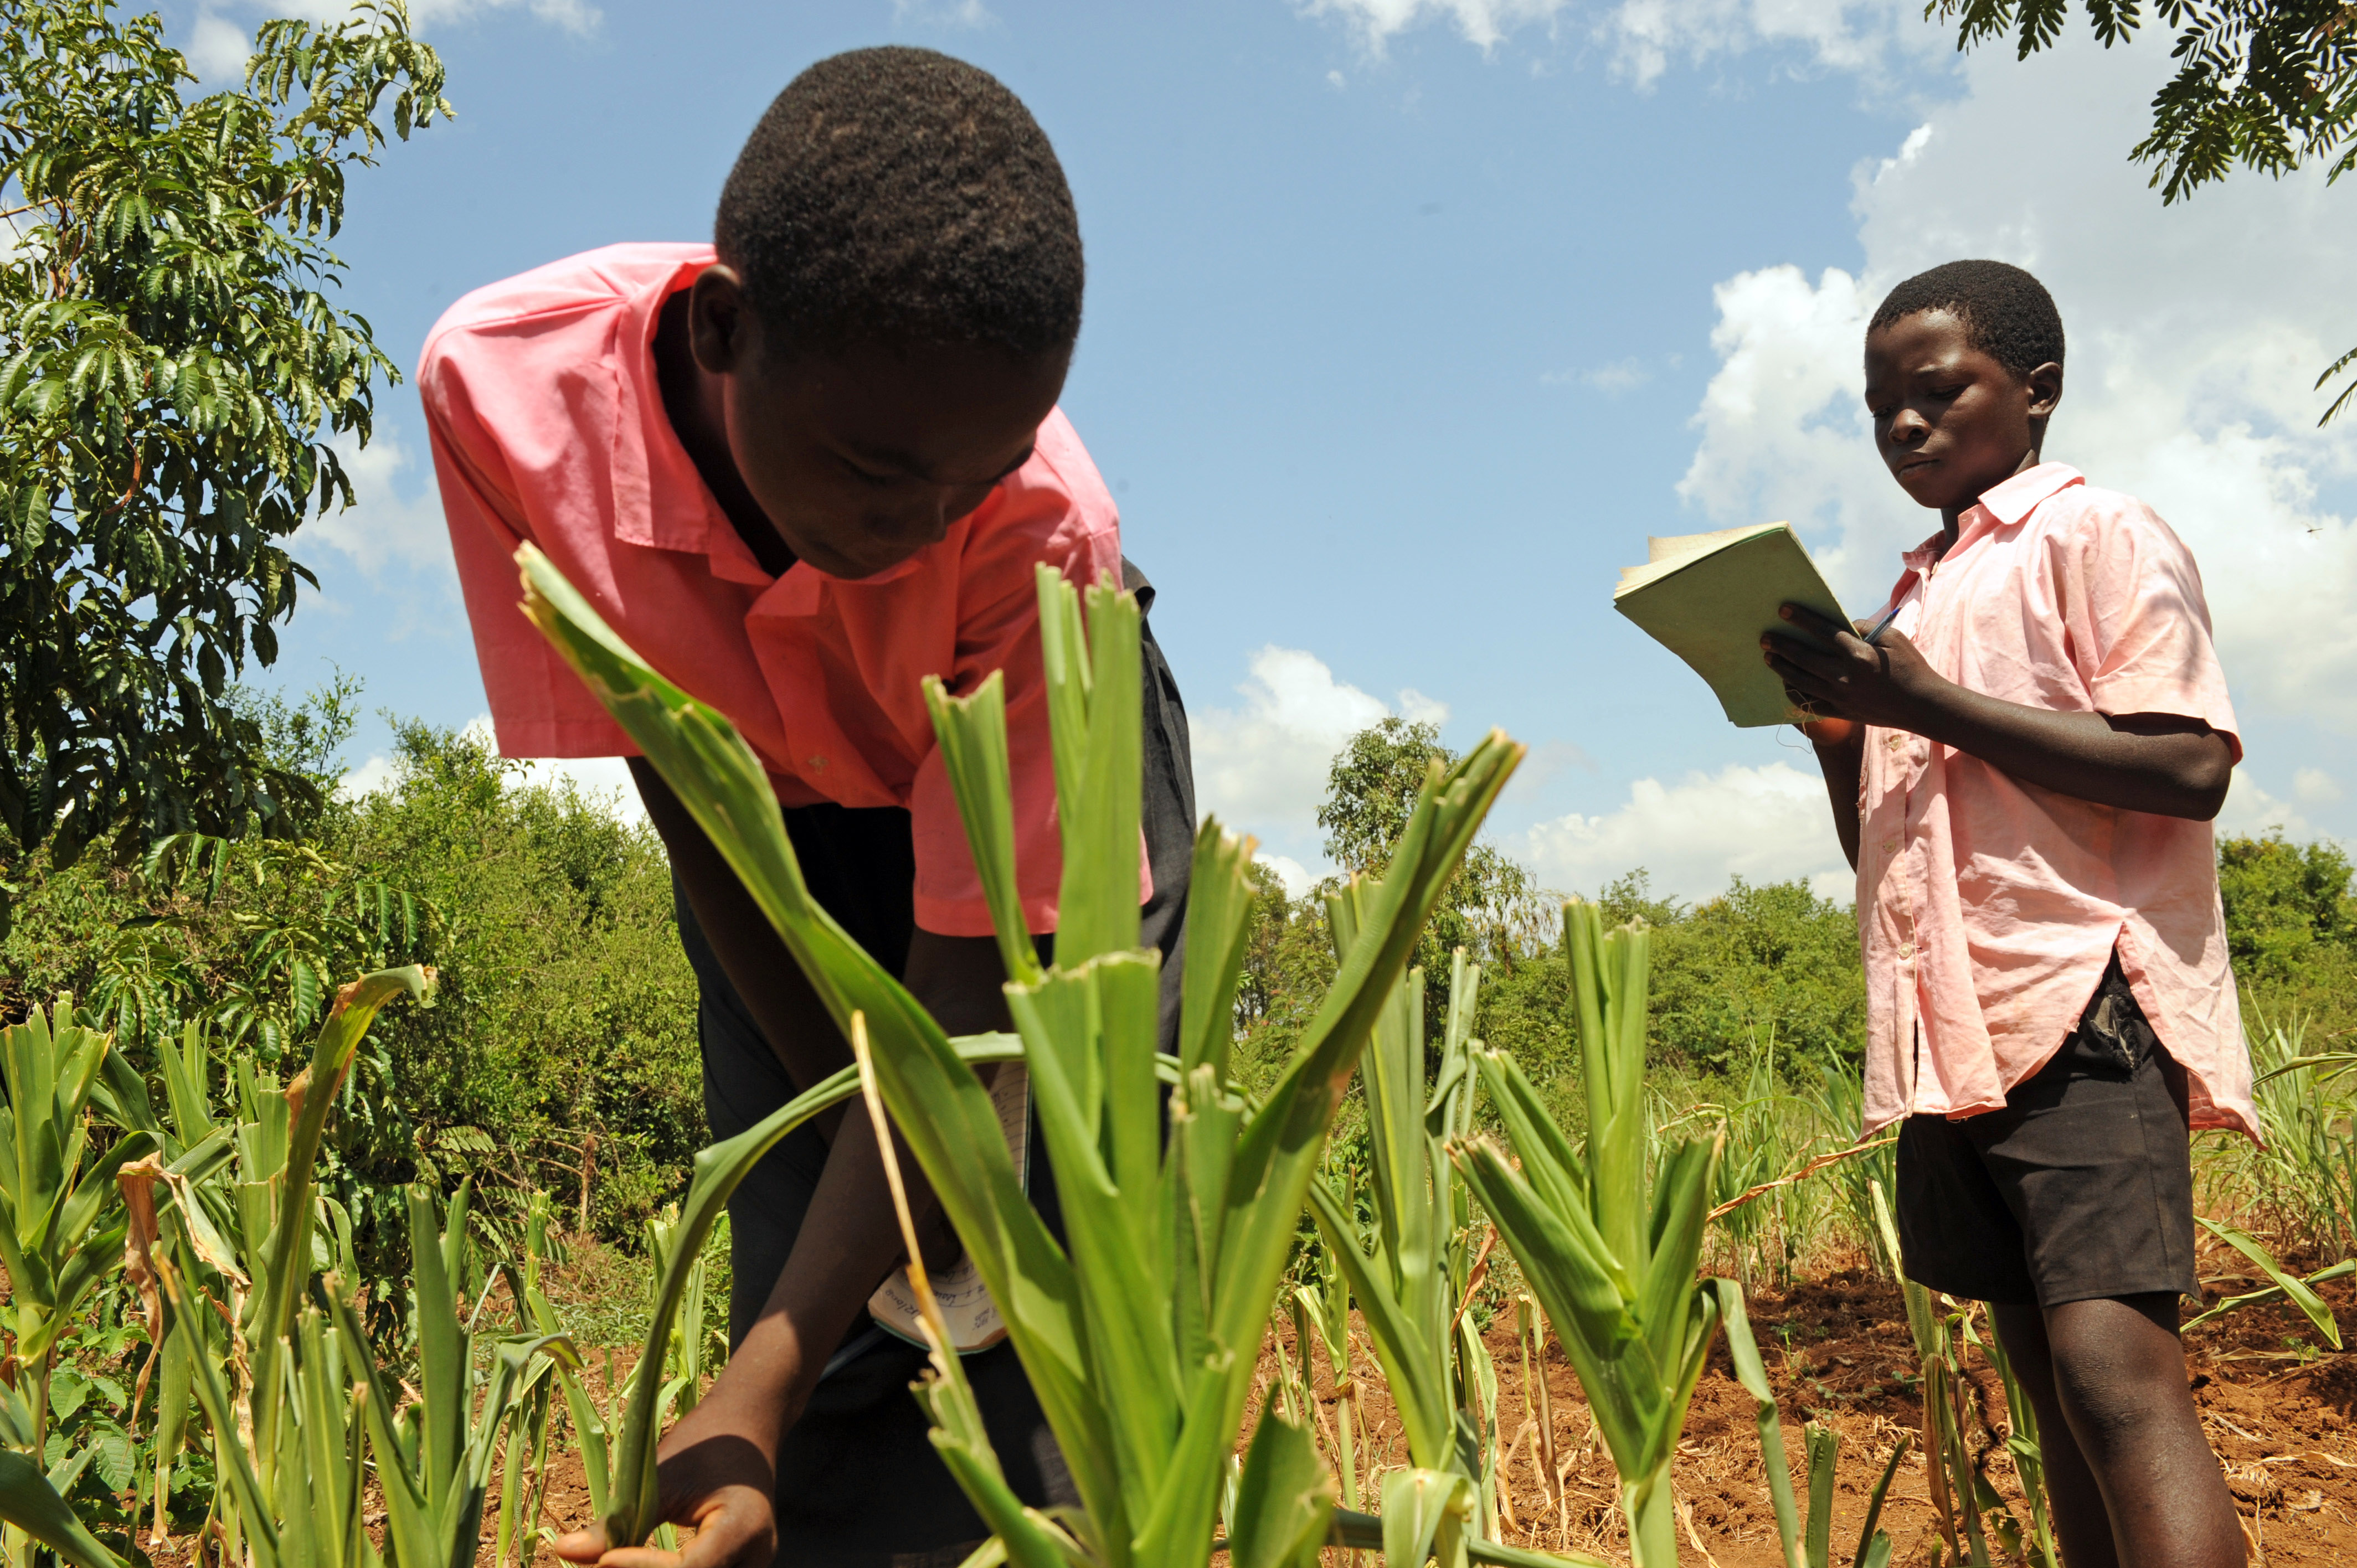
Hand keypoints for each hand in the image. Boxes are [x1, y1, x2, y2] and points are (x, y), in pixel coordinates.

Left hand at [554, 1400, 778, 1567]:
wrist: (746, 1427)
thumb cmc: (703, 1443)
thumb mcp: (661, 1478)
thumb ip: (618, 1521)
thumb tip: (562, 1550)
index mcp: (744, 1527)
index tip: (604, 1560)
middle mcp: (754, 1557)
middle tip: (605, 1563)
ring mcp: (750, 1566)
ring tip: (615, 1562)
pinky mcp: (739, 1567)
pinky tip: (632, 1564)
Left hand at [1762, 603, 1946, 734]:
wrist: (1923, 706)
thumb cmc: (1911, 667)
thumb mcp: (1893, 639)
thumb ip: (1864, 627)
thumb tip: (1840, 623)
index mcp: (1859, 654)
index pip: (1823, 631)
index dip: (1801, 619)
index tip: (1783, 610)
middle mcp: (1845, 676)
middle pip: (1804, 657)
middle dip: (1781, 645)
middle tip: (1765, 637)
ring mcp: (1841, 697)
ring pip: (1800, 681)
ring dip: (1781, 668)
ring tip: (1768, 658)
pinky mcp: (1841, 712)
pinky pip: (1809, 704)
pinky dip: (1794, 693)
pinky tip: (1785, 684)